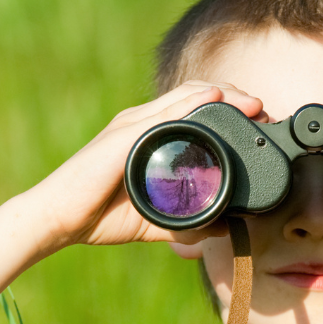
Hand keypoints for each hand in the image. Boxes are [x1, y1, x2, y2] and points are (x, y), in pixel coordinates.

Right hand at [27, 80, 263, 251]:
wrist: (59, 219)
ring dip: (223, 95)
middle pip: (197, 95)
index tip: (259, 121)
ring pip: (185, 97)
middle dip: (235, 98)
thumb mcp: (156, 218)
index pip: (196, 109)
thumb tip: (221, 228)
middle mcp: (142, 123)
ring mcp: (133, 126)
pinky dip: (192, 103)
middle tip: (264, 112)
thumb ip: (186, 221)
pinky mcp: (124, 136)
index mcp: (150, 136)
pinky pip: (163, 114)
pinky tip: (215, 99)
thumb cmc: (99, 215)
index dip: (230, 108)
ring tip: (252, 104)